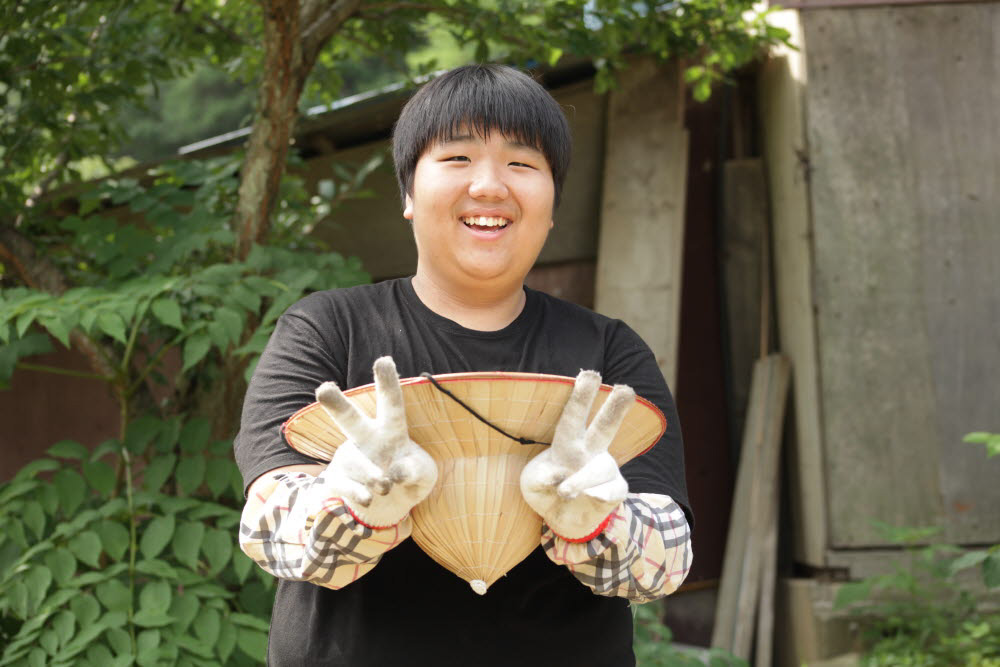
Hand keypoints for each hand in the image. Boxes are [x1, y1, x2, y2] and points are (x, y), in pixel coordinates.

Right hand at [315, 356, 437, 527]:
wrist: (387, 507)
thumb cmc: (409, 479)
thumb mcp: (425, 475)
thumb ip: (417, 470)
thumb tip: (394, 472)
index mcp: (391, 430)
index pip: (391, 404)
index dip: (388, 383)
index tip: (384, 360)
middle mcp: (366, 439)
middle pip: (349, 418)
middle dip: (336, 404)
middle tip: (323, 389)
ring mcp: (349, 458)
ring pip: (355, 462)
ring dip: (373, 476)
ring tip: (385, 486)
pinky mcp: (338, 479)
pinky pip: (344, 485)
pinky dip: (359, 493)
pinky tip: (369, 497)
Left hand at [520, 370, 634, 540]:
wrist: (564, 519)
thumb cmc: (546, 490)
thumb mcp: (532, 483)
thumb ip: (540, 479)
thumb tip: (558, 477)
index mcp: (568, 442)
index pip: (574, 416)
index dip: (581, 396)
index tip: (590, 374)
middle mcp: (590, 451)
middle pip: (605, 426)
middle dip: (615, 408)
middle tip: (626, 389)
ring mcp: (604, 470)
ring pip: (601, 469)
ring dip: (581, 480)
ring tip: (565, 492)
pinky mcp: (613, 491)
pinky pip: (610, 491)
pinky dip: (598, 495)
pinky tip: (592, 497)